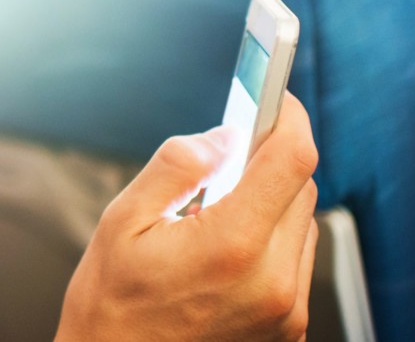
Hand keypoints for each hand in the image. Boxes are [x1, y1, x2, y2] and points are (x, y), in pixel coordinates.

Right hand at [54, 93, 318, 341]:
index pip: (291, 160)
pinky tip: (226, 246)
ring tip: (218, 208)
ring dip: (273, 201)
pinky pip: (296, 262)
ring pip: (302, 224)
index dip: (288, 116)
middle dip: (270, 159)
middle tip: (229, 152)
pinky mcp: (287, 328)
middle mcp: (272, 281)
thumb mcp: (122, 222)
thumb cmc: (112, 308)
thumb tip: (218, 137)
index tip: (277, 97)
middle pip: (301, 188)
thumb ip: (175, 169)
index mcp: (232, 247)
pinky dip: (272, 239)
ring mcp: (285, 311)